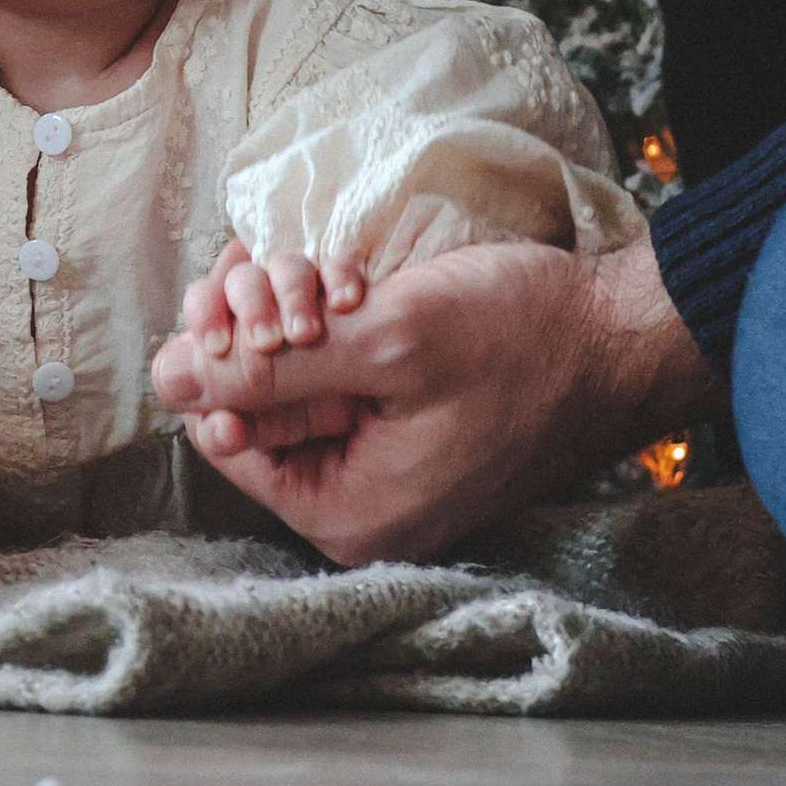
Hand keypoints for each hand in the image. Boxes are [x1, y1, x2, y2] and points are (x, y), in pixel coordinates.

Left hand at [151, 228, 719, 563]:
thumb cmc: (524, 339)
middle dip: (263, 326)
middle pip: (256, 409)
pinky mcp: (409, 427)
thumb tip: (162, 376)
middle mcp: (361, 508)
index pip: (221, 436)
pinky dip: (338, 326)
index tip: (245, 284)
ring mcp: (388, 468)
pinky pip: (340, 378)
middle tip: (296, 270)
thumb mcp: (387, 343)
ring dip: (298, 316)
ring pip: (295, 382)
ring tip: (341, 276)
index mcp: (348, 515)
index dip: (217, 353)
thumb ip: (268, 367)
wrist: (623, 334)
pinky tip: (361, 285)